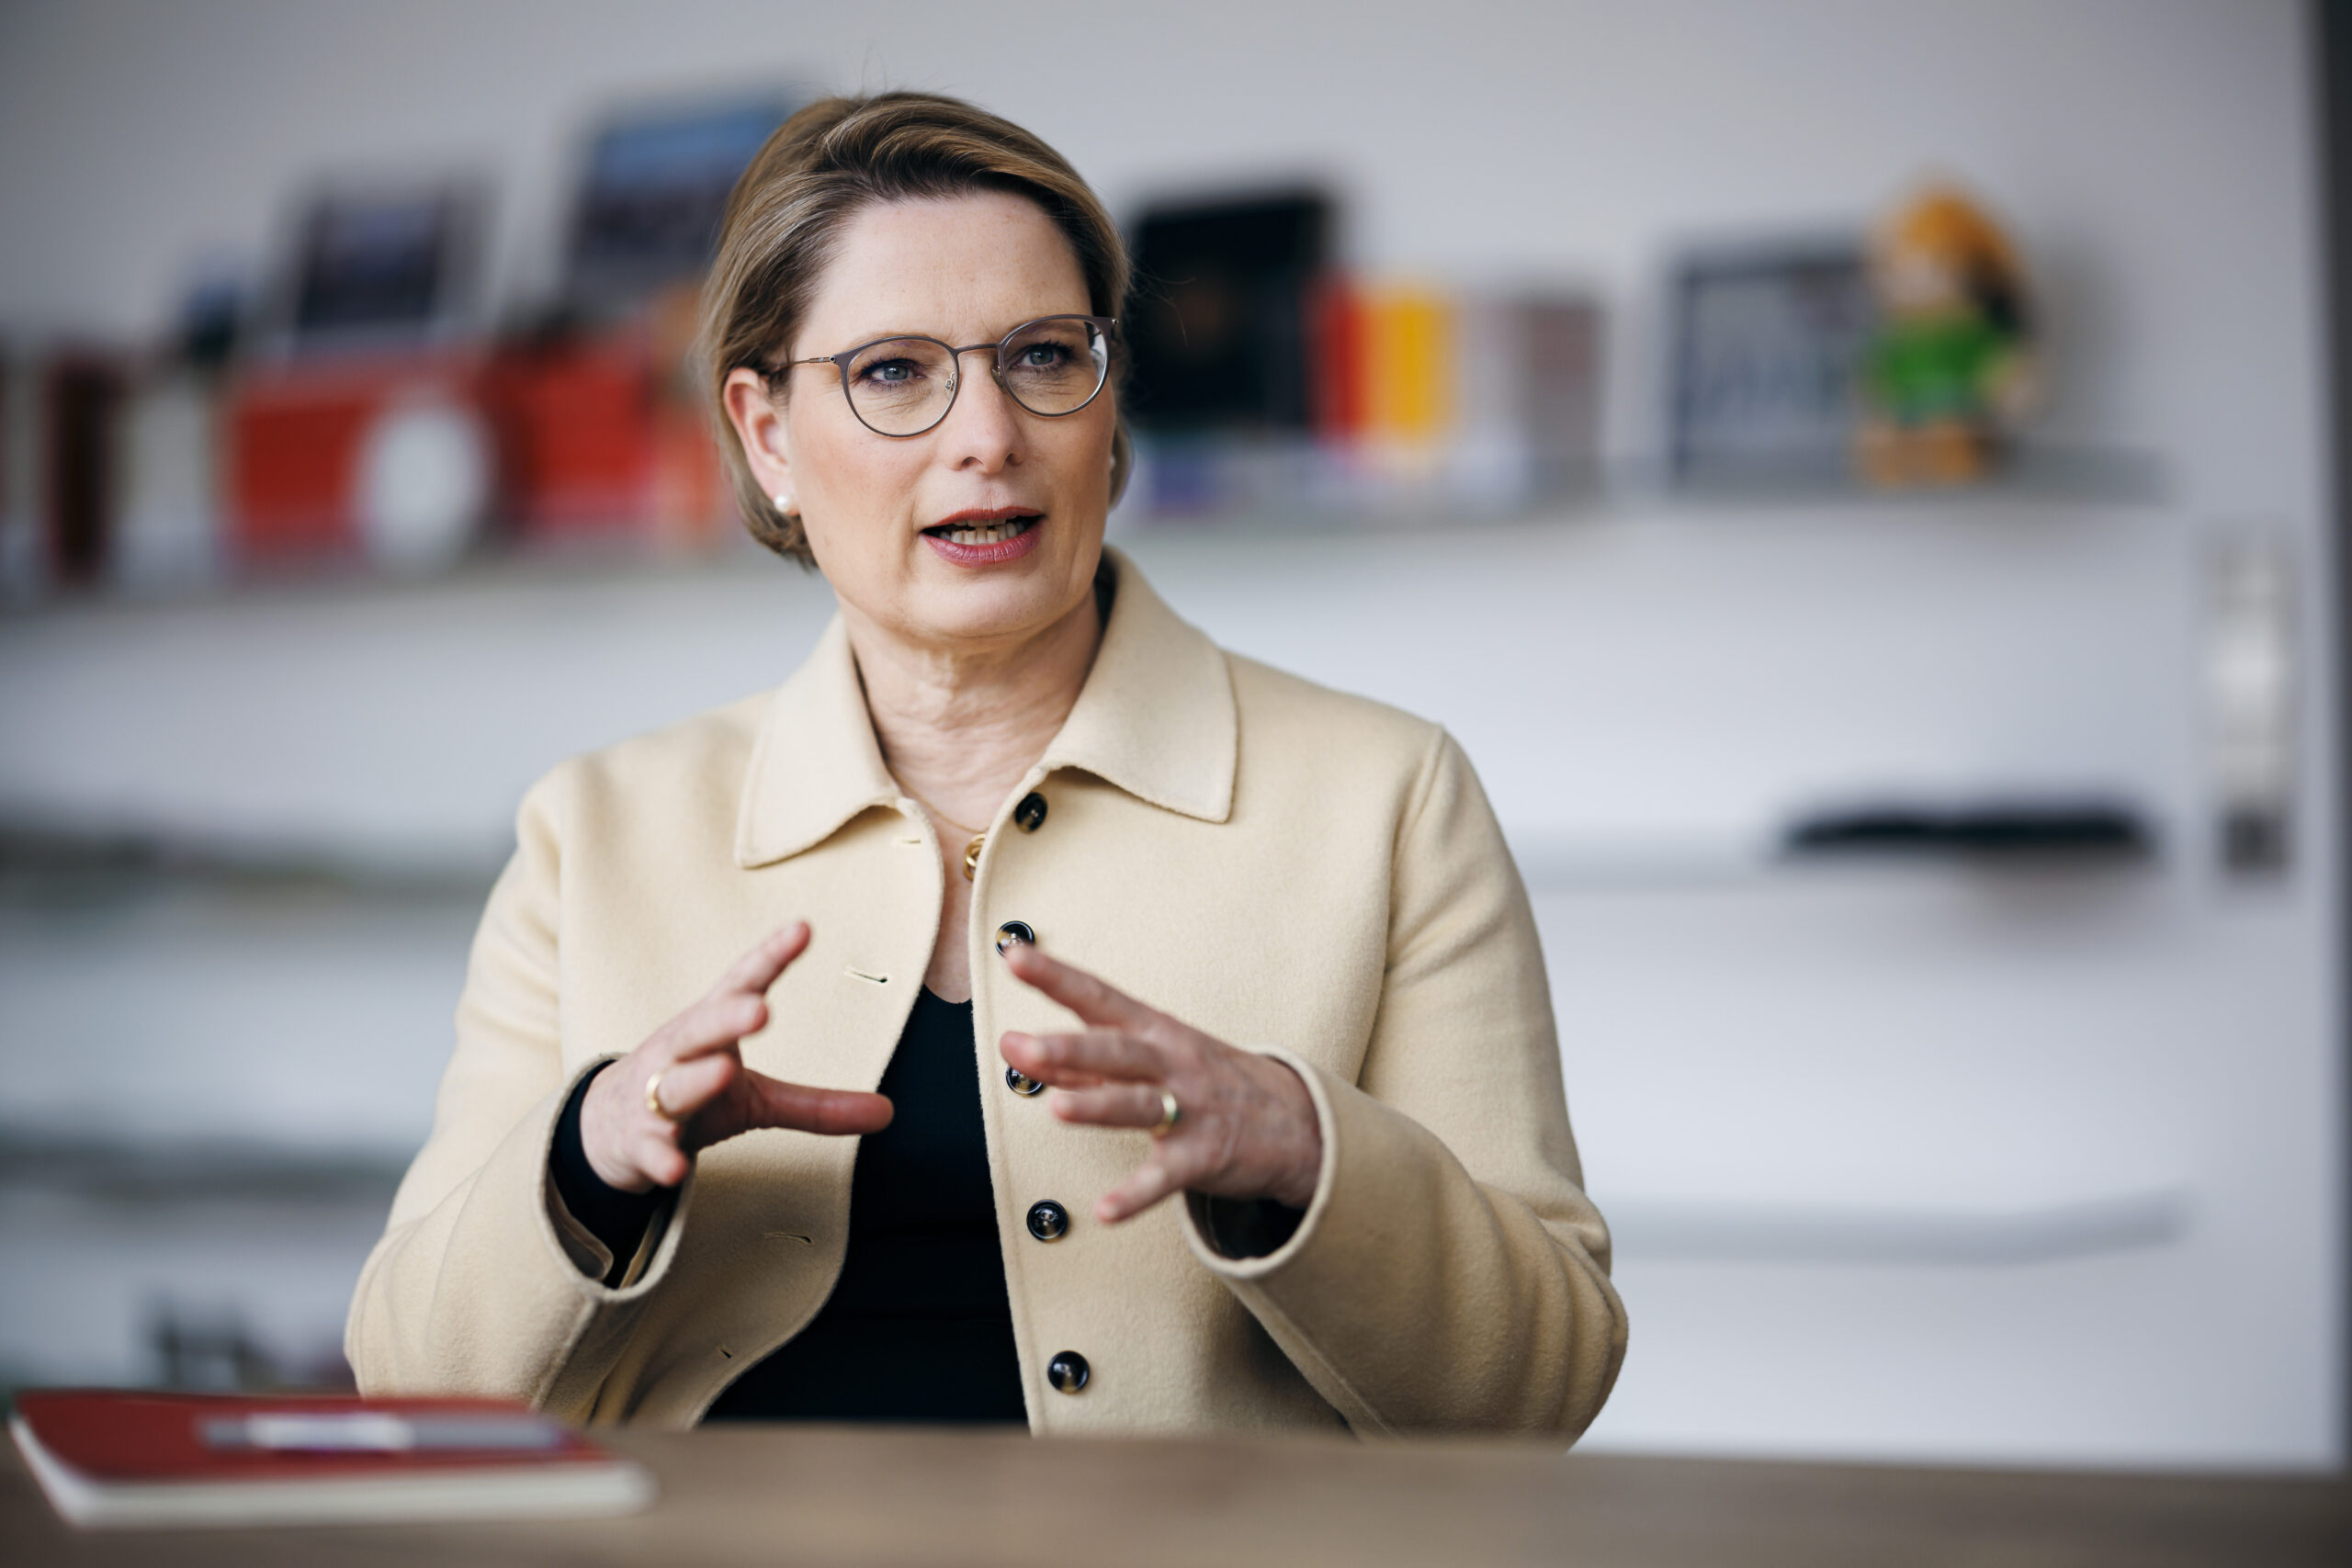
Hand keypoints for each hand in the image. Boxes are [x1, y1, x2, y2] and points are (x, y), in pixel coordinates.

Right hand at [580, 922, 892, 1192]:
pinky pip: (651, 1146)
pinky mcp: (638, 1139)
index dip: (771, 957)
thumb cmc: (694, 1094)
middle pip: (702, 1027)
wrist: (610, 1131)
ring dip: (696, 1078)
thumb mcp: (756, 1097)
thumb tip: (889, 1112)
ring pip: (674, 1084)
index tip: (803, 929)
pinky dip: (663, 1156)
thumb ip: (817, 1104)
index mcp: (711, 1027)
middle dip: (728, 1017)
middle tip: (760, 1008)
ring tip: (722, 1071)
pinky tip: (676, 1168)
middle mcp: (680, 1052)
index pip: (742, 983)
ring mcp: (654, 1094)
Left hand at [998, 943, 1321, 1223]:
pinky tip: (1106, 1210)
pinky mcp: (1203, 1156)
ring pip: (1139, 1105)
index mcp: (1153, 1031)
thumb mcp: (1148, 1058)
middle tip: (1021, 1044)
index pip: (1098, 997)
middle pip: (1117, 1051)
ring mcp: (1191, 1108)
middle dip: (1069, 1047)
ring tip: (1057, 1109)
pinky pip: (1165, 1177)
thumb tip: (1013, 1046)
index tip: (1016, 955)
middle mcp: (1171, 1062)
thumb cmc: (1204, 1081)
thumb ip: (1078, 1058)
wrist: (1297, 1121)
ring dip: (1097, 1106)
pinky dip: (1136, 1194)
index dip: (1056, 977)